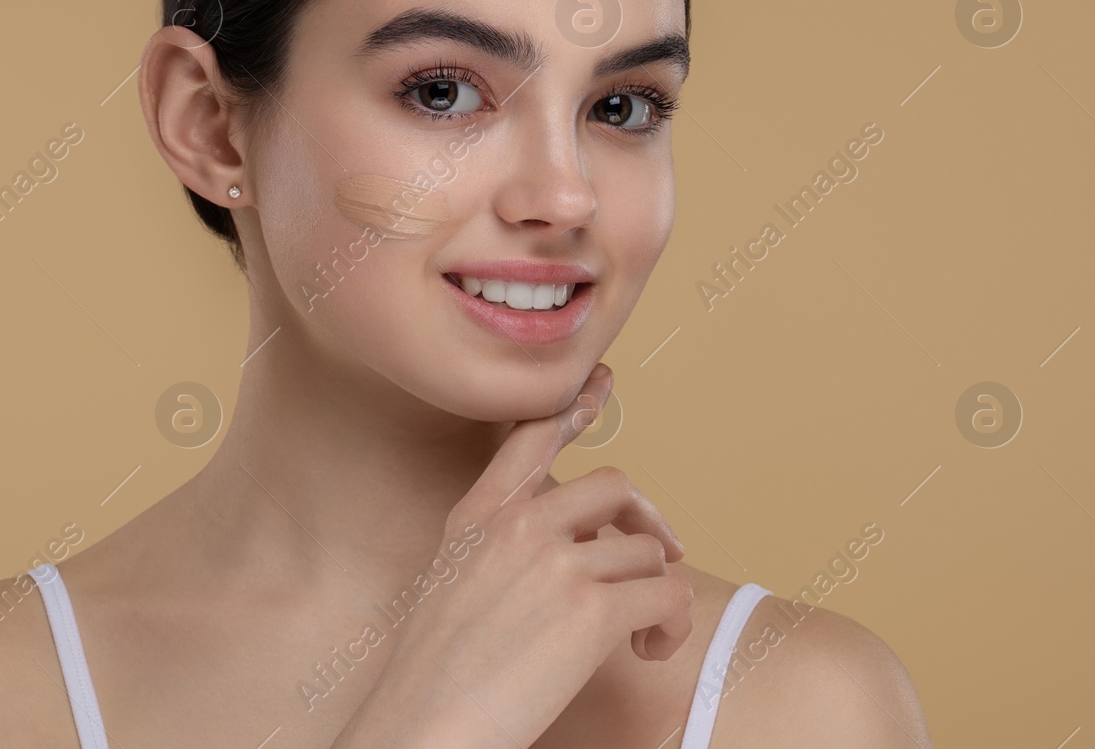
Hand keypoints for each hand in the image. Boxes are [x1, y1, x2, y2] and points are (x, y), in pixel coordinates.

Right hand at [334, 363, 692, 748]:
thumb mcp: (449, 584)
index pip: (530, 434)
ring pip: (646, 548)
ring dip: (657, 590)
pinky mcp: (592, 610)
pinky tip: (645, 650)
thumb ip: (497, 549)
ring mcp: (556, 562)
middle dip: (644, 519)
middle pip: (614, 484)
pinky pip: (667, 595)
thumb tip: (566, 545)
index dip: (574, 403)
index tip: (602, 381)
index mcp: (476, 516)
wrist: (423, 728)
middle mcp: (517, 526)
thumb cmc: (435, 677)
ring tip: (640, 631)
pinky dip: (671, 625)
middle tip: (659, 556)